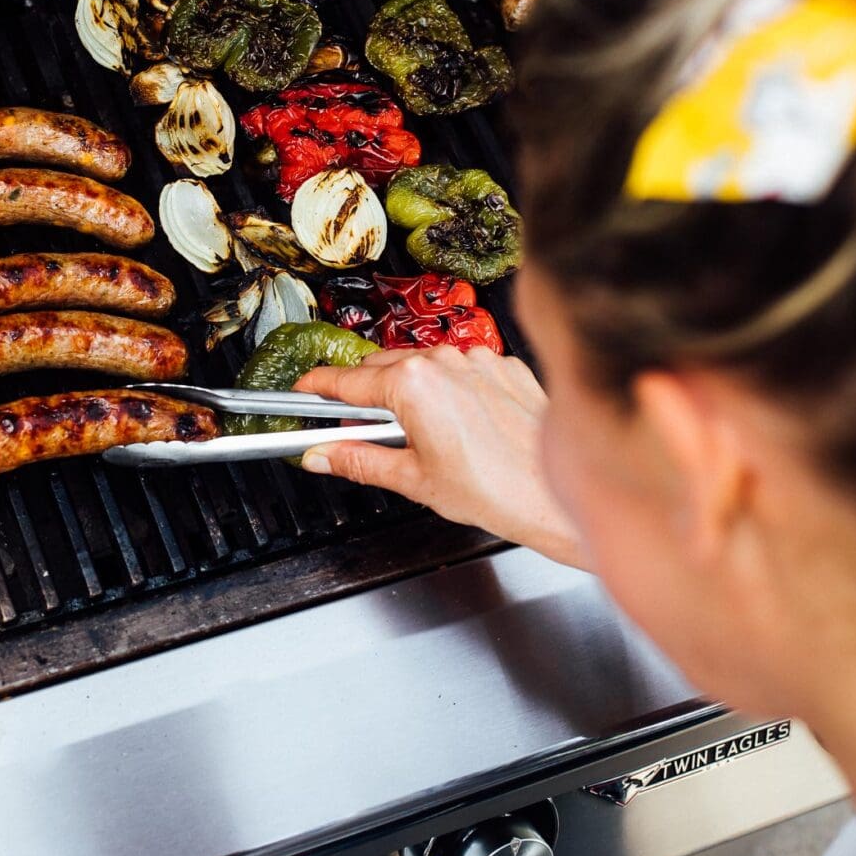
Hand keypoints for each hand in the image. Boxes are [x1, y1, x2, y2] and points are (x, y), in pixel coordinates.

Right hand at [295, 346, 586, 568]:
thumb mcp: (412, 480)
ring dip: (410, 389)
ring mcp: (479, 359)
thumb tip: (322, 455)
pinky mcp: (506, 366)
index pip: (348, 381)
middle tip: (357, 427)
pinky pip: (464, 368)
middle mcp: (446, 360)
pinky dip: (451, 388)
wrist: (552, 495)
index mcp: (413, 384)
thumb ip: (358, 461)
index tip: (304, 388)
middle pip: (384, 366)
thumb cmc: (493, 490)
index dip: (319, 386)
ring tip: (417, 433)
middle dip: (366, 394)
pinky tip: (459, 424)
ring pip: (425, 364)